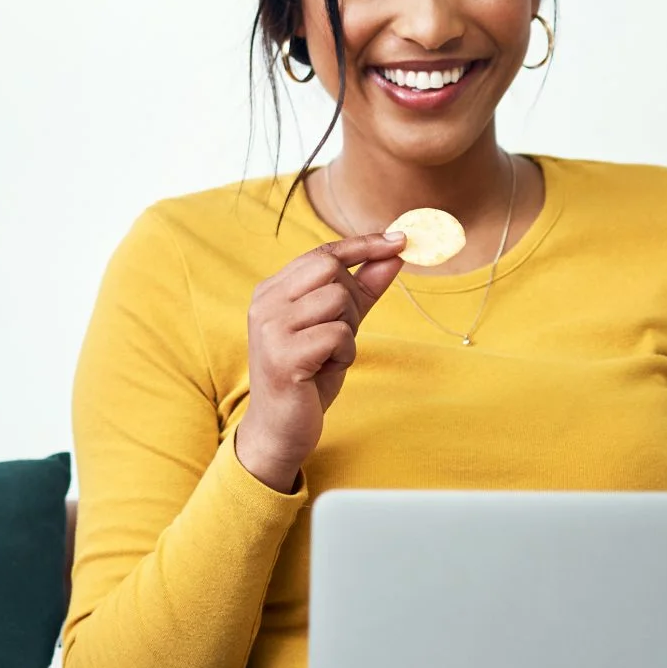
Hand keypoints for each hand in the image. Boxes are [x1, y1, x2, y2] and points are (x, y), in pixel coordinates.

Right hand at [234, 233, 404, 492]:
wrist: (280, 428)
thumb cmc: (308, 375)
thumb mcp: (339, 326)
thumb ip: (363, 290)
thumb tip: (395, 255)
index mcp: (272, 291)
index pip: (322, 253)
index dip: (363, 244)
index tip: (400, 240)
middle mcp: (266, 303)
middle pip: (330, 270)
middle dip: (350, 300)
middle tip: (341, 332)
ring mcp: (271, 327)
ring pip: (338, 301)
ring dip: (347, 331)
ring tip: (328, 355)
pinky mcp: (284, 355)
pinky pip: (338, 334)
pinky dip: (344, 353)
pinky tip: (325, 369)